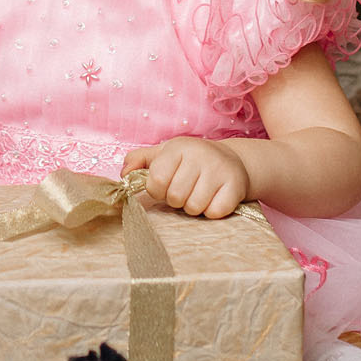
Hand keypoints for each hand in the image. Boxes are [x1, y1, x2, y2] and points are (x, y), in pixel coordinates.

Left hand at [124, 138, 250, 218]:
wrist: (232, 160)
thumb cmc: (190, 160)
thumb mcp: (163, 153)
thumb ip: (138, 160)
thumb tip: (124, 175)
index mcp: (179, 148)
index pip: (156, 180)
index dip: (156, 190)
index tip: (164, 186)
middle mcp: (200, 156)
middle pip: (175, 197)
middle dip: (175, 200)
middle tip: (183, 191)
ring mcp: (220, 171)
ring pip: (194, 207)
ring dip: (192, 207)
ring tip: (197, 194)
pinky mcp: (236, 187)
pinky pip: (214, 212)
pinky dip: (210, 211)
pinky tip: (212, 199)